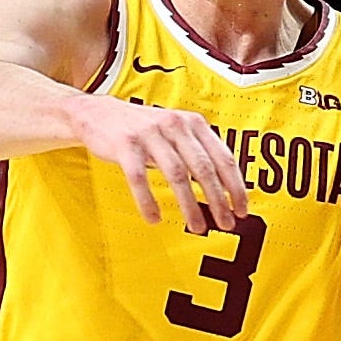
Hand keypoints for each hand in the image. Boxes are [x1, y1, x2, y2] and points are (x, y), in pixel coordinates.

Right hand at [77, 96, 248, 233]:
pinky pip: (140, 179)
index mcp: (193, 123)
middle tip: (226, 223)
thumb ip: (198, 152)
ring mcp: (149, 134)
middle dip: (218, 200)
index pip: (223, 157)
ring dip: (190, 206)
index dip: (236, 186)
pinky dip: (148, 202)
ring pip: (177, 175)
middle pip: (204, 168)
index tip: (242, 209)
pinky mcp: (125, 144)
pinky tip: (154, 218)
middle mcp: (175, 125)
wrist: (97, 113)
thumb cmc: (142, 129)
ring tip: (197, 227)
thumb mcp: (176, 132)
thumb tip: (225, 188)